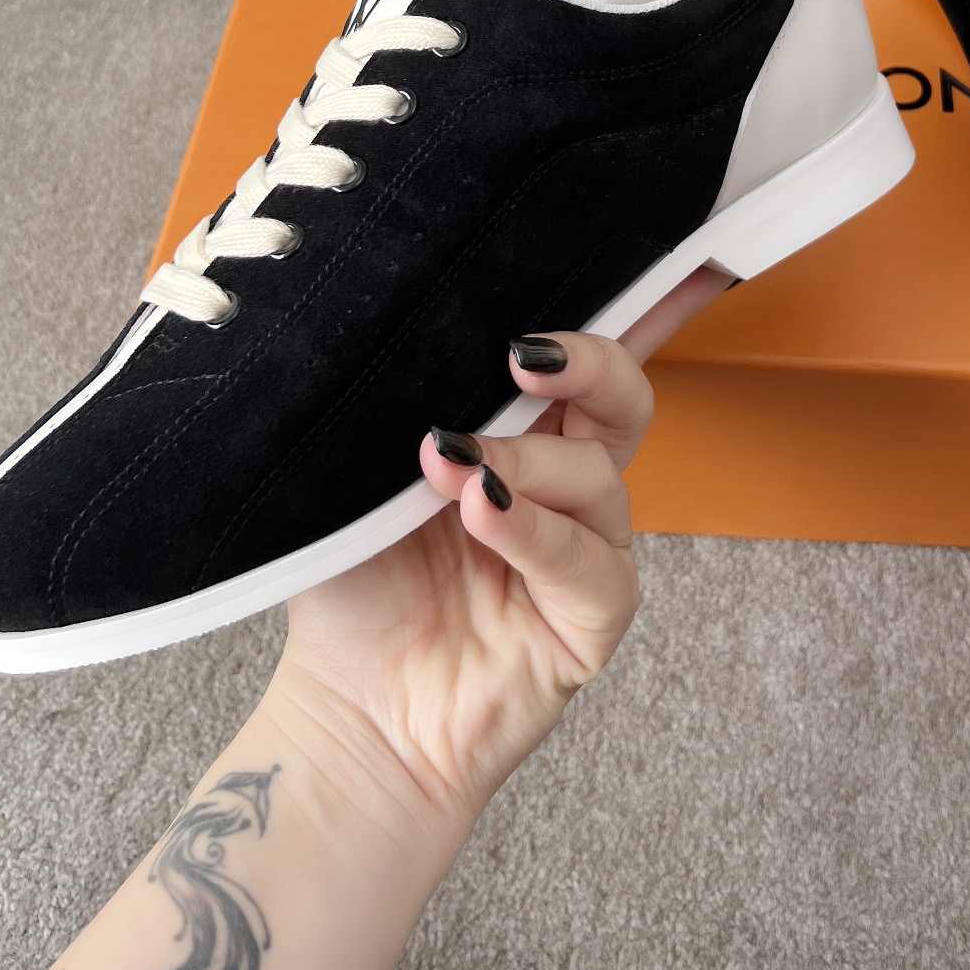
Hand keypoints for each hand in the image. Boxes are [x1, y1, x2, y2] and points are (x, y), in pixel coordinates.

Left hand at [266, 267, 730, 825]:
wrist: (346, 712)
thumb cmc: (352, 588)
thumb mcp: (359, 475)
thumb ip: (397, 406)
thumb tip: (396, 319)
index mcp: (519, 433)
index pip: (576, 361)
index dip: (622, 304)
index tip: (620, 256)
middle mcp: (562, 483)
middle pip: (622, 398)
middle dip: (590, 361)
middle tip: (522, 355)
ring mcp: (584, 550)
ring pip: (598, 475)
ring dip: (526, 460)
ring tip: (451, 466)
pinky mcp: (591, 620)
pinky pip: (590, 564)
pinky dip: (535, 533)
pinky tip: (484, 518)